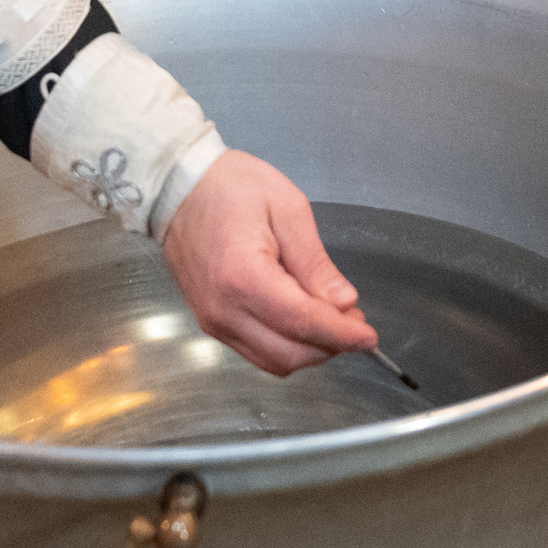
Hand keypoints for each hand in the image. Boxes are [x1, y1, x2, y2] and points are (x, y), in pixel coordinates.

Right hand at [160, 151, 375, 375]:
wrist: (178, 186)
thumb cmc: (231, 186)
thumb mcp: (287, 209)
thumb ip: (315, 262)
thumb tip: (343, 303)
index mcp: (244, 277)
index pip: (303, 322)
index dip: (343, 334)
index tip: (369, 337)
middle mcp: (224, 310)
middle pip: (289, 354)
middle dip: (330, 345)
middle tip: (355, 321)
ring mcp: (213, 321)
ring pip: (273, 361)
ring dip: (309, 350)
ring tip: (332, 319)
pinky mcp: (210, 322)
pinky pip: (255, 350)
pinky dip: (285, 346)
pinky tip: (302, 320)